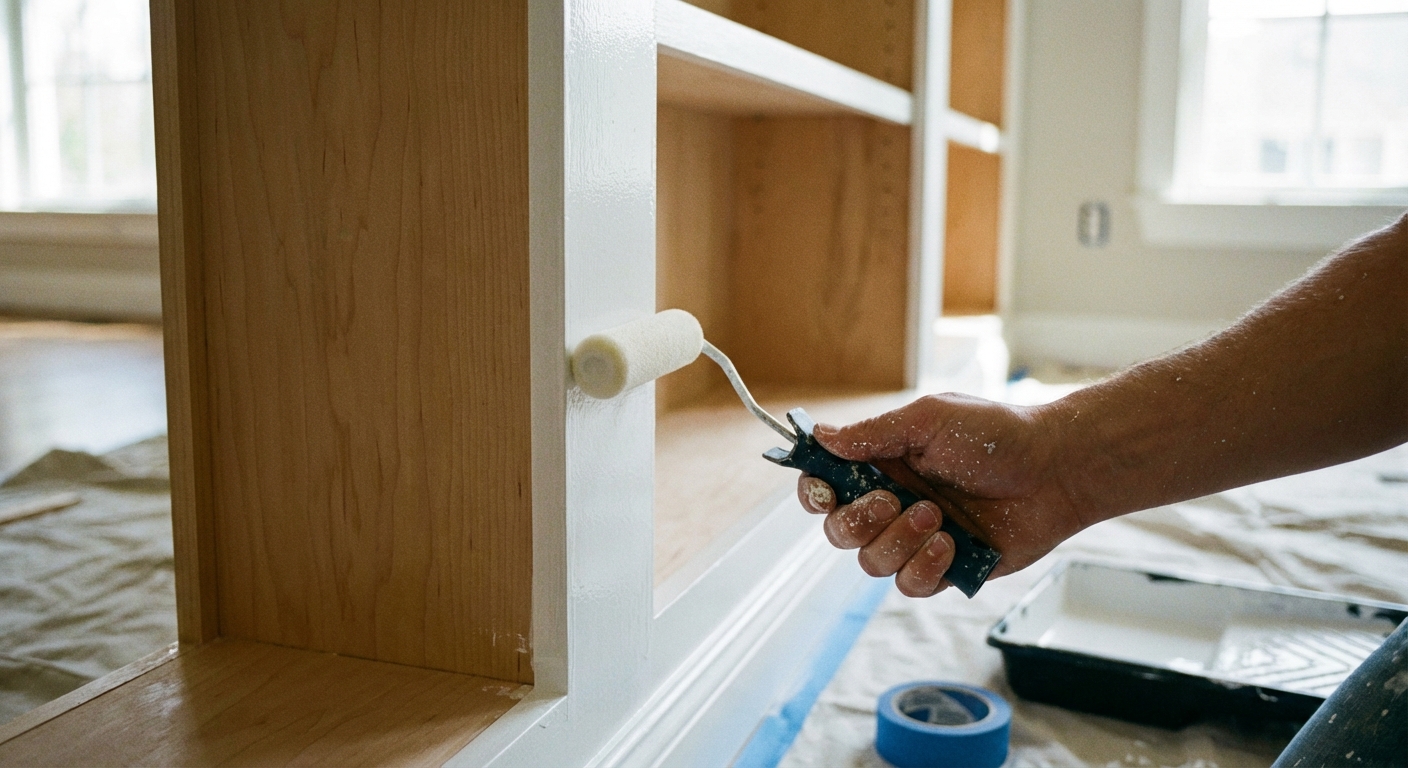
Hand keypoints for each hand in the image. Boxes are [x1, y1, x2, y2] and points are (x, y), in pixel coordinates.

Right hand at [796, 393, 1084, 596]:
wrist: (1054, 471)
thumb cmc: (996, 435)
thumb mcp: (930, 420)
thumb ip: (874, 433)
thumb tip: (822, 437)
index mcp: (882, 465)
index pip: (827, 487)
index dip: (814, 493)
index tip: (823, 491)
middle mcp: (892, 504)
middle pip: (839, 531)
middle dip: (858, 521)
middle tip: (891, 501)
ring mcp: (916, 539)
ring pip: (871, 563)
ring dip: (898, 541)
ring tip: (937, 517)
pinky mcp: (944, 569)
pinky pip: (909, 585)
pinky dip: (924, 567)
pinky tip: (952, 545)